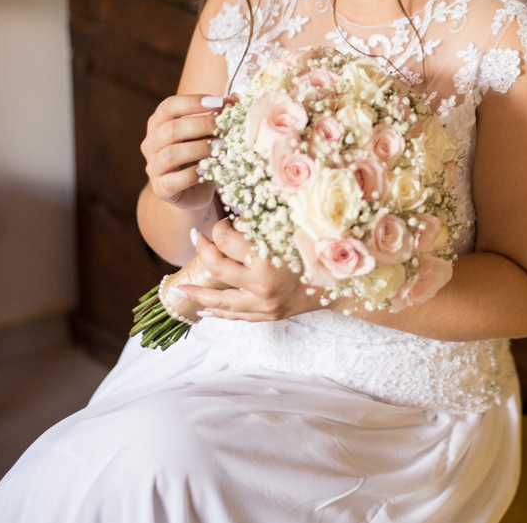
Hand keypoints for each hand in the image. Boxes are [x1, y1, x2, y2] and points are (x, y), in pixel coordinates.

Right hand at [141, 94, 232, 210]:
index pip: (168, 106)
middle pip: (171, 129)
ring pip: (171, 154)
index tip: (219, 102)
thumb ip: (218, 116)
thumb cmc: (202, 156)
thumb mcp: (209, 133)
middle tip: (226, 126)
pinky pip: (175, 180)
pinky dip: (195, 174)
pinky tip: (212, 169)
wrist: (194, 191)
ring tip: (222, 146)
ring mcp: (154, 167)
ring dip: (200, 148)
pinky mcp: (161, 188)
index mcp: (159, 124)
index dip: (193, 102)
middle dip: (202, 125)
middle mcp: (151, 144)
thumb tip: (235, 99)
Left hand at [179, 219, 323, 321]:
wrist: (347, 281)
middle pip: (216, 266)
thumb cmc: (323, 247)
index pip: (225, 239)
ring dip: (198, 291)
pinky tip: (205, 308)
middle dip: (203, 249)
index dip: (220, 227)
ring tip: (179, 288)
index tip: (226, 221)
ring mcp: (265, 304)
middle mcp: (262, 284)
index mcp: (267, 257)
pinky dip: (219, 312)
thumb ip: (265, 218)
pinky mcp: (270, 314)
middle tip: (197, 238)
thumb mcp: (294, 226)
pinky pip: (238, 316)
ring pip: (220, 299)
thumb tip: (238, 209)